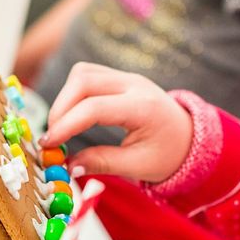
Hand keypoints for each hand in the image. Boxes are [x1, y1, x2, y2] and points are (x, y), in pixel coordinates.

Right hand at [40, 62, 192, 182]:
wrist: (190, 137)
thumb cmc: (169, 154)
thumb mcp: (139, 166)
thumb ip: (103, 163)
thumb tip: (68, 166)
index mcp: (144, 107)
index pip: (94, 108)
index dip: (66, 125)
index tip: (49, 145)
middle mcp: (135, 85)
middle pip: (83, 80)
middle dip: (60, 109)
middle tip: (50, 138)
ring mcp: (127, 77)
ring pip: (82, 73)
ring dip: (64, 98)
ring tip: (60, 128)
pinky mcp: (119, 78)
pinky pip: (88, 75)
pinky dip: (73, 93)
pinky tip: (72, 116)